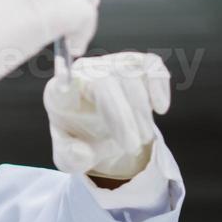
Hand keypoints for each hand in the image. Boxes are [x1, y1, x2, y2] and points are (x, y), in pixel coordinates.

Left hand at [44, 51, 170, 179]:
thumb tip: (80, 152)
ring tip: (144, 137)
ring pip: (130, 75)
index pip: (65, 86)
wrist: (103, 133)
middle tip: (132, 146)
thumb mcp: (70, 158)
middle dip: (122, 117)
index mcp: (61, 93)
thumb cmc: (81, 141)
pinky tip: (160, 108)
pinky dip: (159, 86)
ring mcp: (110, 64)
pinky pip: (150, 64)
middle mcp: (84, 72)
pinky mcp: (135, 63)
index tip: (92, 114)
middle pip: (104, 81)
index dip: (74, 91)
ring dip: (142, 110)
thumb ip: (71, 157)